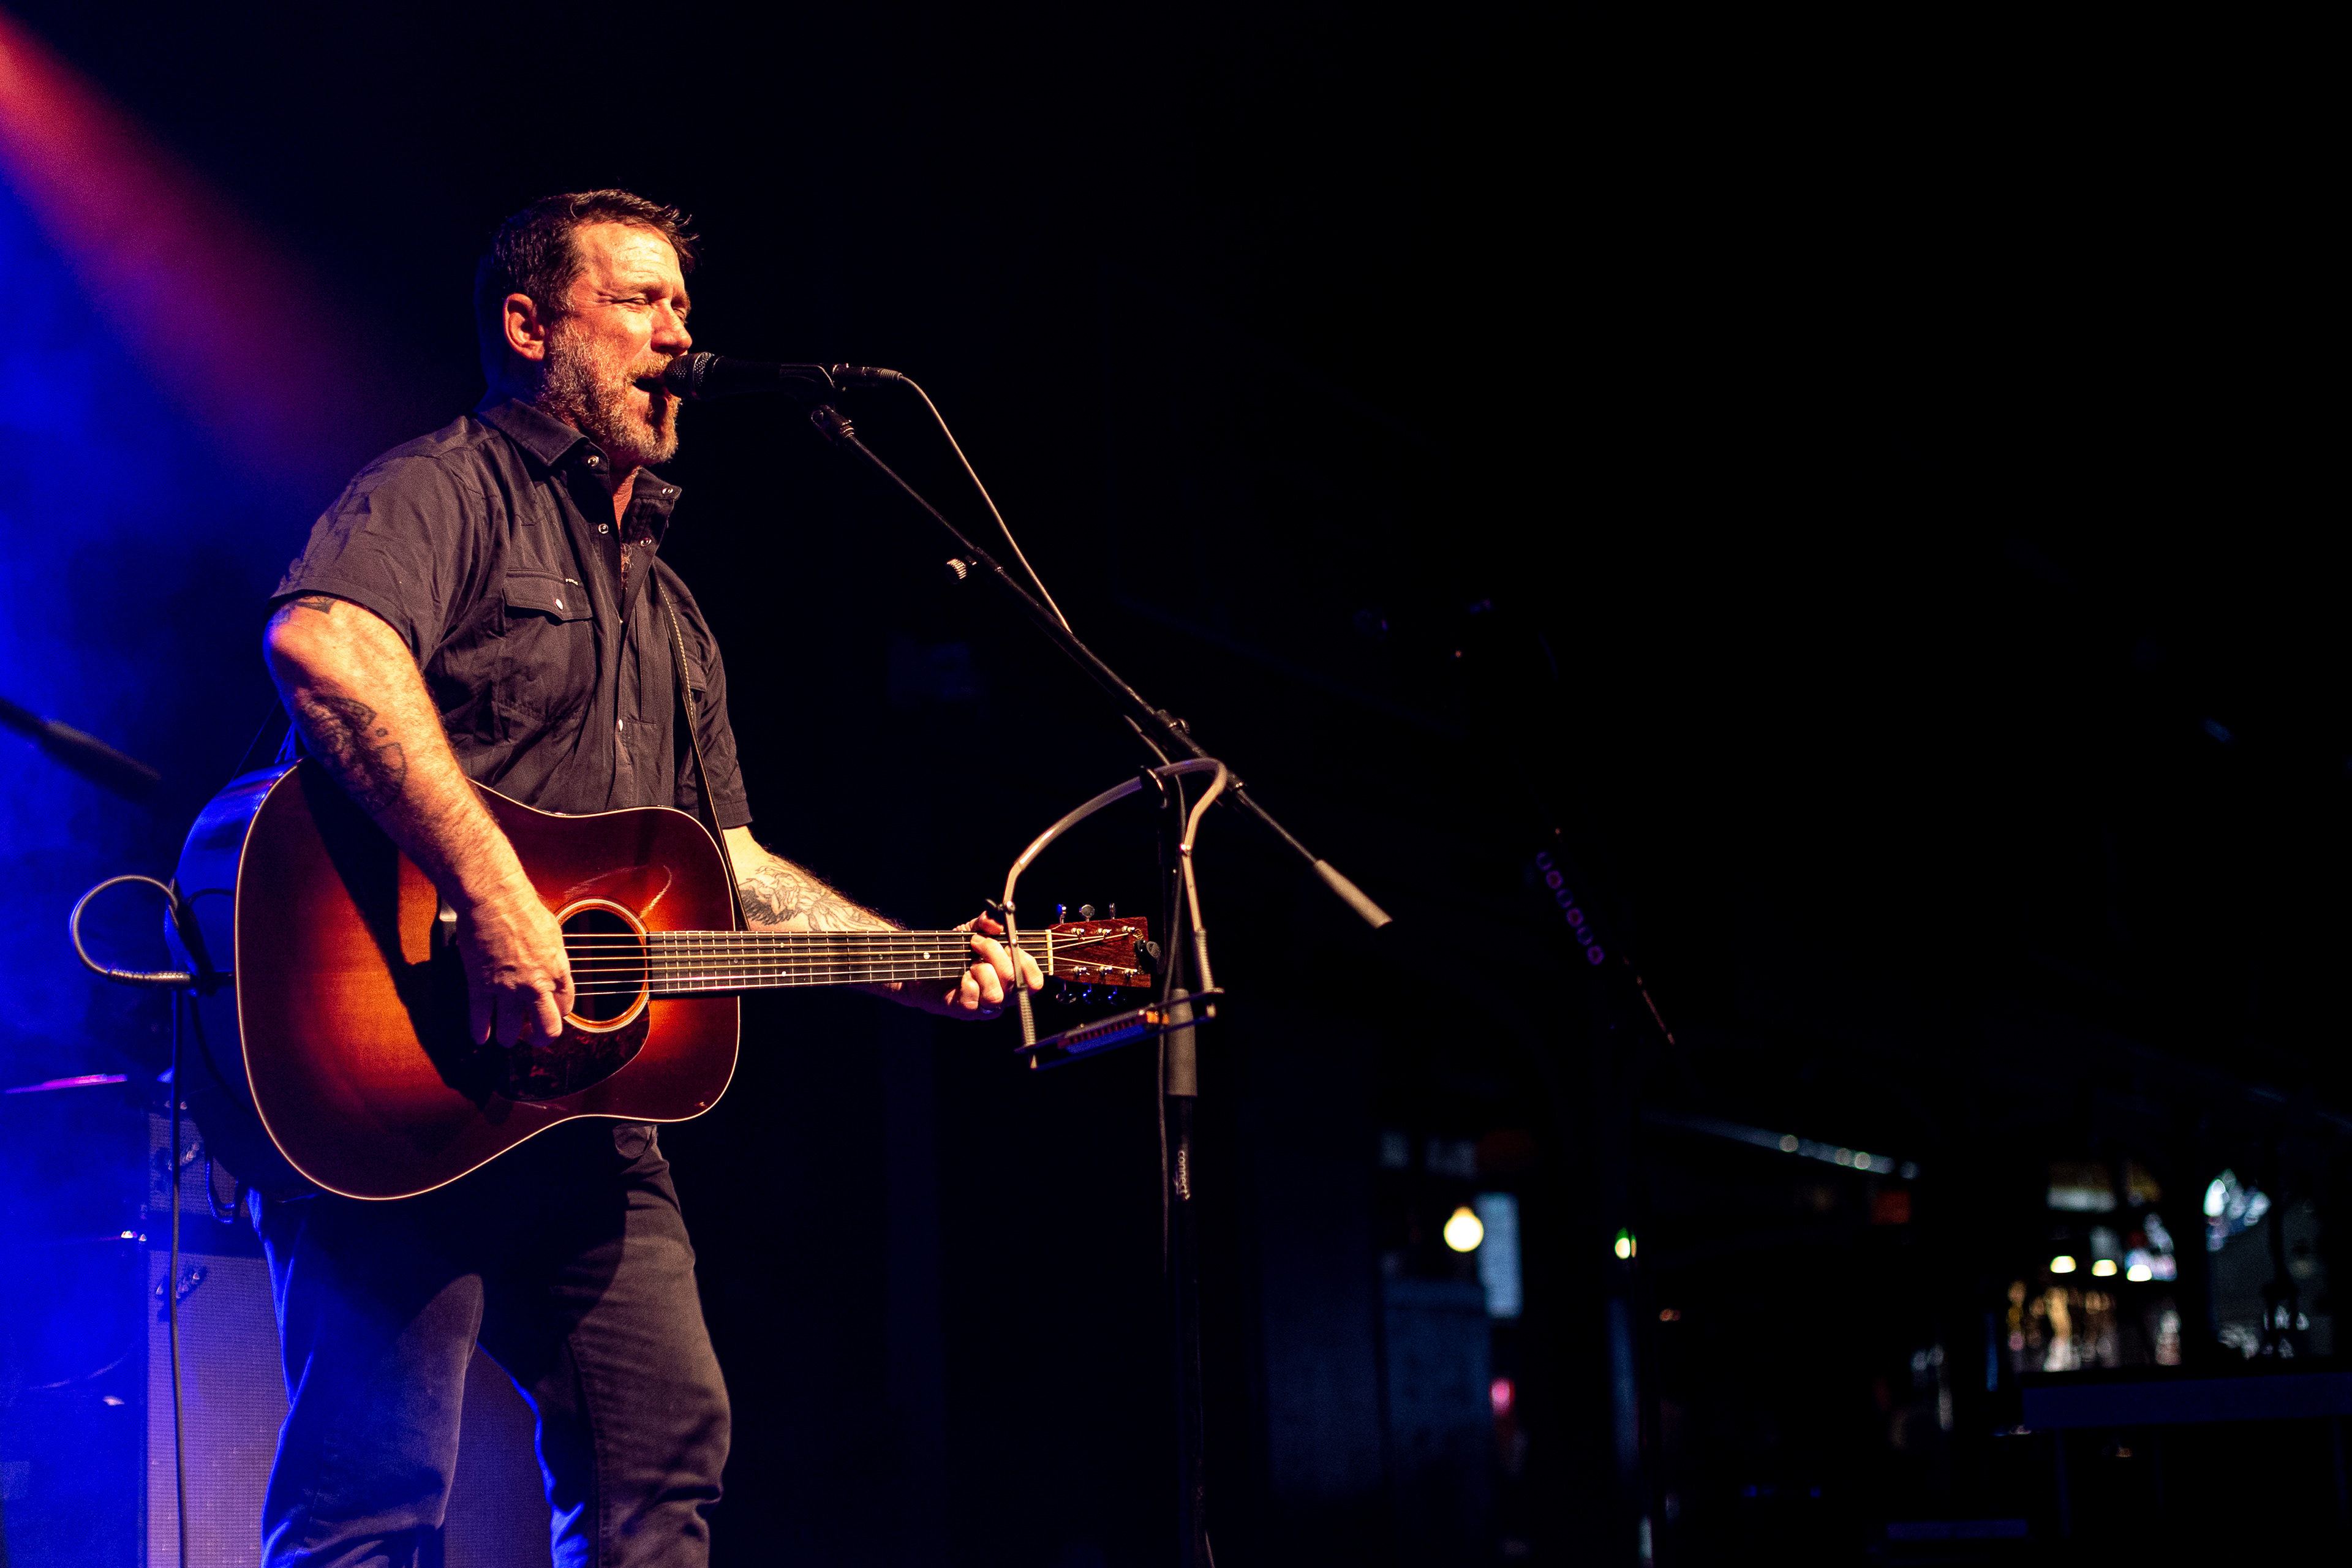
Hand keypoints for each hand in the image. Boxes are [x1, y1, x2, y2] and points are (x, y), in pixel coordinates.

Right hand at [455, 882, 572, 1044]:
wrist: (496, 900)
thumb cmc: (525, 910)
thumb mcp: (554, 935)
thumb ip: (554, 959)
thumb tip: (553, 971)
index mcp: (558, 971)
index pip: (566, 1007)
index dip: (558, 1014)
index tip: (550, 1014)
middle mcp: (536, 985)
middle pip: (547, 1028)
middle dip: (541, 1038)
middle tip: (533, 1038)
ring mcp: (508, 988)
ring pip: (511, 1031)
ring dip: (508, 1037)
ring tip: (506, 1038)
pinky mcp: (481, 986)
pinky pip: (480, 1018)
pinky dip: (480, 1031)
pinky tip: (480, 1037)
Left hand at [895, 913, 1044, 1019]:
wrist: (924, 965)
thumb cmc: (953, 952)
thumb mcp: (971, 931)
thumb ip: (985, 923)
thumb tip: (995, 922)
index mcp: (1011, 978)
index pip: (1035, 981)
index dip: (1027, 963)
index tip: (1009, 944)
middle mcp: (1002, 995)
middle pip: (1014, 981)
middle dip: (996, 954)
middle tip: (977, 942)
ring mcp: (985, 1006)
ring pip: (996, 994)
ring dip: (982, 971)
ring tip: (969, 962)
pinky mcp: (965, 1011)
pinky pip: (973, 1000)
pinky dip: (967, 983)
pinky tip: (961, 977)